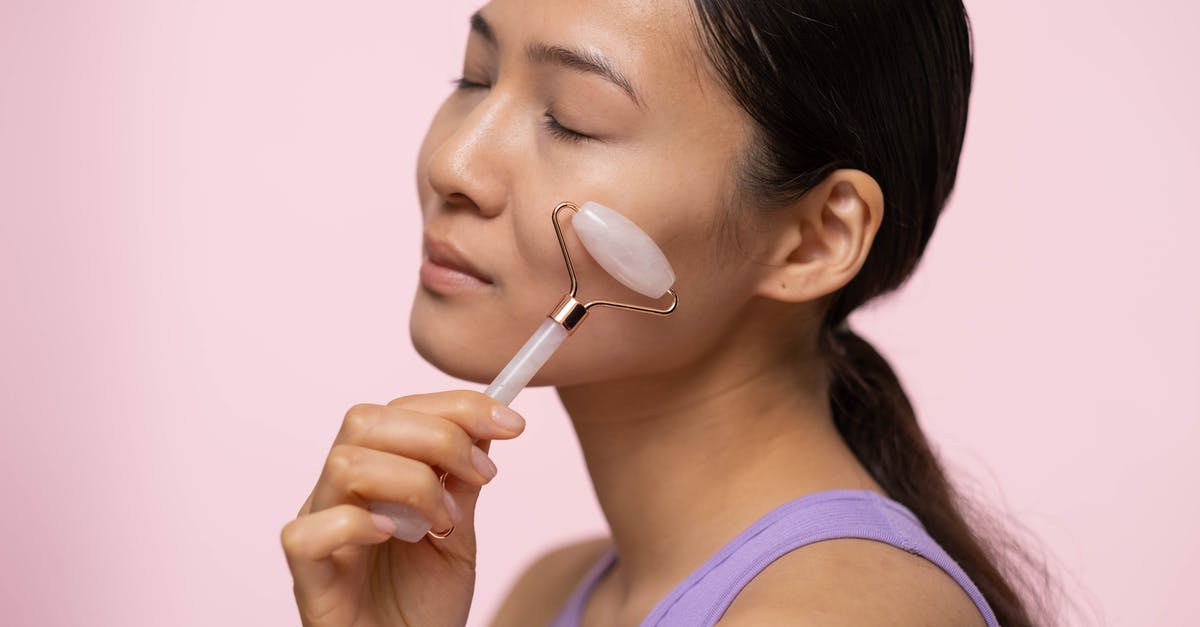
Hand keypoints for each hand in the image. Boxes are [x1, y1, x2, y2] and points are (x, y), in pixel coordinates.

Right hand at [281, 390, 526, 626]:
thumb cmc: (424, 603)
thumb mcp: (458, 533)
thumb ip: (462, 482)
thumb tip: (487, 423)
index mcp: (373, 473)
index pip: (399, 409)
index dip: (458, 407)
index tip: (511, 425)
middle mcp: (339, 493)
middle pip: (364, 422)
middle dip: (438, 436)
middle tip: (482, 475)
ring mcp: (319, 530)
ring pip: (343, 464)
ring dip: (412, 482)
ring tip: (443, 522)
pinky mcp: (309, 578)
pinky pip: (306, 533)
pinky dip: (354, 524)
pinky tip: (393, 536)